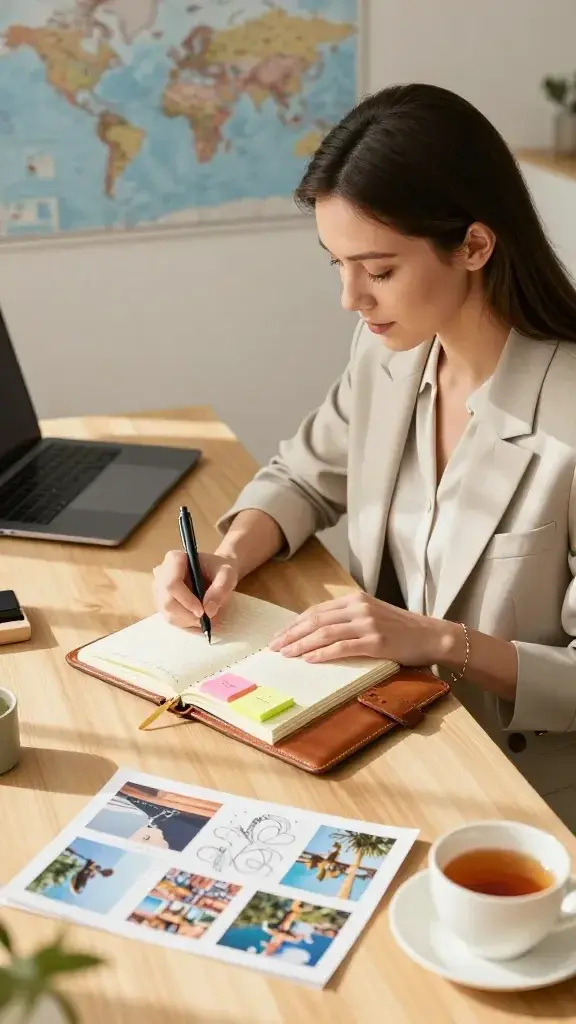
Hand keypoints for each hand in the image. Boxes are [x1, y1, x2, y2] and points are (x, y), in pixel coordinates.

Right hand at [152, 550, 238, 628]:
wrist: (215, 572)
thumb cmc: (219, 569)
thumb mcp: (227, 575)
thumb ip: (220, 589)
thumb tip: (208, 611)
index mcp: (174, 559)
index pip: (171, 584)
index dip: (186, 600)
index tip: (203, 611)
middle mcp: (161, 573)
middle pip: (167, 602)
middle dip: (187, 615)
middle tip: (205, 619)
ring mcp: (159, 589)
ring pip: (167, 613)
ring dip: (188, 621)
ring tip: (205, 619)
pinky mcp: (162, 602)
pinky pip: (169, 618)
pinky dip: (185, 624)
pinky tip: (198, 621)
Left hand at [268, 592, 444, 665]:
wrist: (432, 636)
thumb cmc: (401, 630)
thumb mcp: (372, 616)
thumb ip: (348, 619)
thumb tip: (317, 633)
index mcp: (355, 599)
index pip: (316, 611)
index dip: (295, 624)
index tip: (279, 636)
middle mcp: (359, 608)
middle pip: (316, 620)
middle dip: (291, 634)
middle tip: (274, 647)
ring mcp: (368, 624)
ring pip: (325, 633)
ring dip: (301, 645)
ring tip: (286, 654)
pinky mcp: (376, 641)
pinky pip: (342, 647)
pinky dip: (322, 654)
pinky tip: (309, 660)